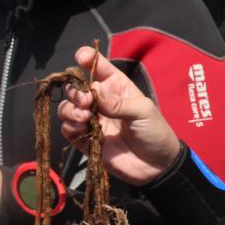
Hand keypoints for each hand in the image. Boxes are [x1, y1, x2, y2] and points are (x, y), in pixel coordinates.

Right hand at [58, 47, 180, 185]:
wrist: (157, 166)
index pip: (97, 67)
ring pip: (68, 108)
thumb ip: (117, 102)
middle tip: (86, 102)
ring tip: (84, 118)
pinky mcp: (86, 140)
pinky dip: (70, 127)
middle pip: (76, 87)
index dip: (87, 58)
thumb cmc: (155, 132)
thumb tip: (93, 91)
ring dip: (70, 110)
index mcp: (117, 87)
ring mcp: (92, 120)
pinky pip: (68, 129)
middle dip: (76, 91)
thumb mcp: (143, 111)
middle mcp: (101, 101)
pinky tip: (82, 129)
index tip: (81, 58)